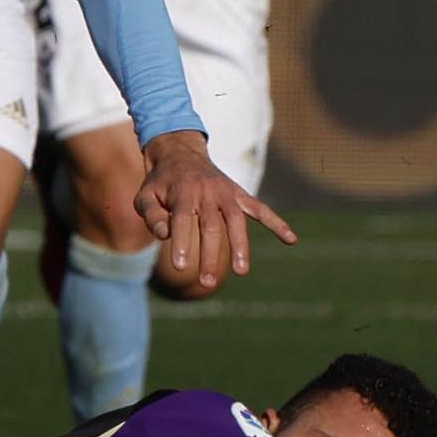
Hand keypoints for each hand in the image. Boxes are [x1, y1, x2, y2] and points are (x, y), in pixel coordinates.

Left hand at [136, 131, 295, 290]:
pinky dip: (276, 223)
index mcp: (183, 191)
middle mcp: (208, 191)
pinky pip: (260, 209)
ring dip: (241, 246)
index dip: (182, 242)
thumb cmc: (160, 182)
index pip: (183, 219)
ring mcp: (227, 193)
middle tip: (207, 283)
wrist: (180, 153)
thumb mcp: (145, 195)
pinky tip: (291, 239)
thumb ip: (151, 215)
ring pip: (237, 221)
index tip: (180, 266)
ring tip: (241, 272)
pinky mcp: (239, 195)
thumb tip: (164, 235)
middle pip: (212, 226)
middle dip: (211, 255)